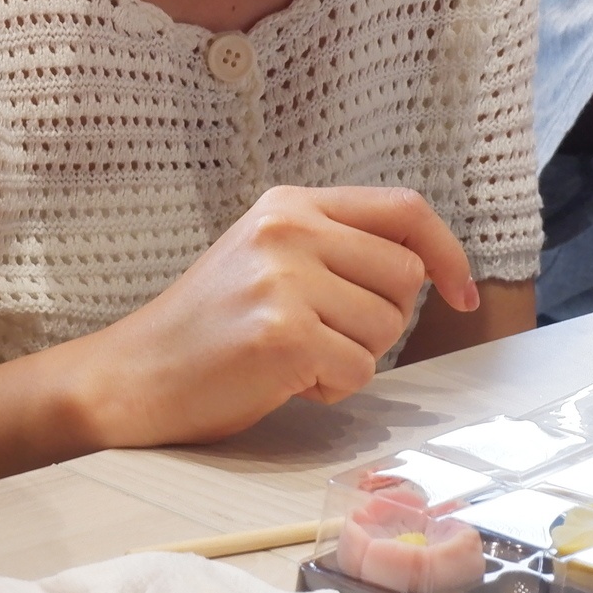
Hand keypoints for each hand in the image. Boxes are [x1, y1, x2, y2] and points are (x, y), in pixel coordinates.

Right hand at [67, 185, 475, 446]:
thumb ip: (334, 248)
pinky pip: (359, 370)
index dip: (446, 254)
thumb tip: (427, 268)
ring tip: (292, 359)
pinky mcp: (283, 334)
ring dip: (352, 359)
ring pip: (386, 329)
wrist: (132, 376)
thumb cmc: (207, 331)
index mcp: (288, 204)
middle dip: (380, 322)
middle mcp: (288, 229)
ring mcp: (284, 279)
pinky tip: (281, 381)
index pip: (404, 209)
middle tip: (321, 338)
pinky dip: (331, 388)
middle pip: (405, 276)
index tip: (460, 296)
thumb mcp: (266, 259)